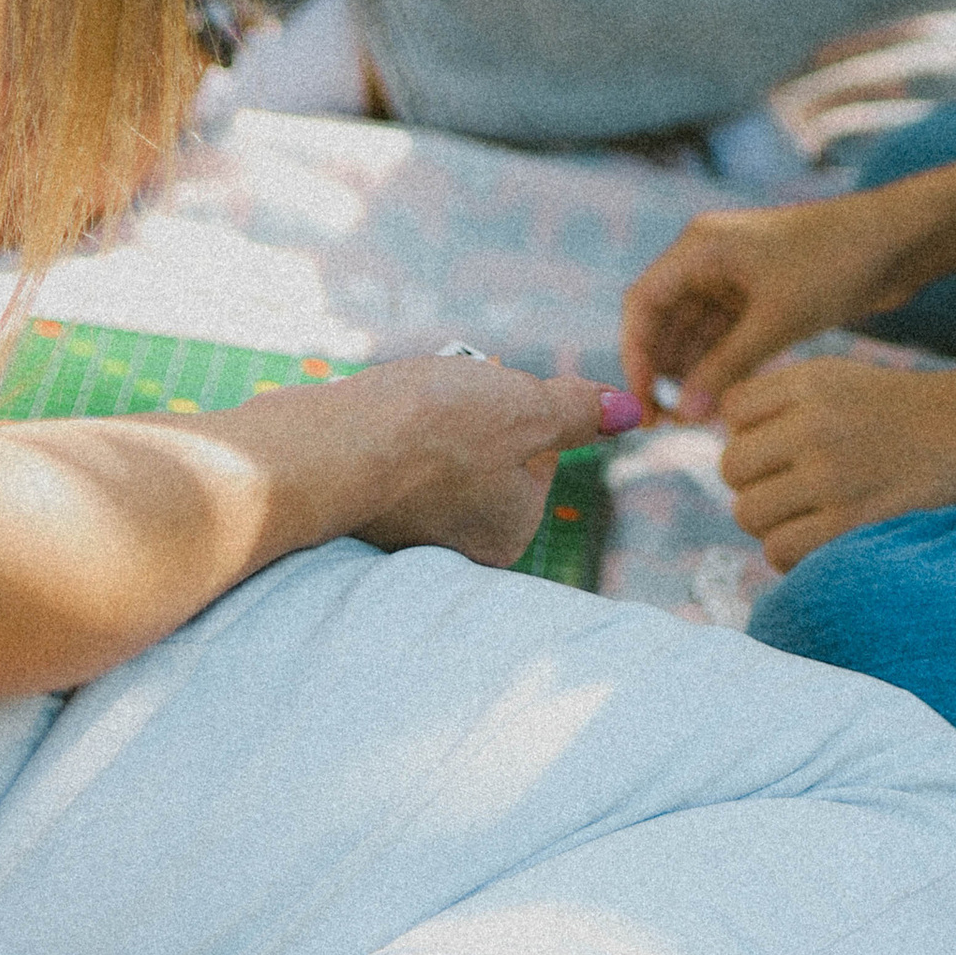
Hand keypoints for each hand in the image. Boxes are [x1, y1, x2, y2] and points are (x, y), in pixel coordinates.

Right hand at [326, 355, 616, 567]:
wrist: (325, 445)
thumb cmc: (436, 430)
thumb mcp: (527, 407)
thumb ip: (579, 410)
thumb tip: (630, 411)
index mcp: (508, 534)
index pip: (532, 448)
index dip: (511, 409)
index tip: (481, 407)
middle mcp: (459, 548)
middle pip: (483, 451)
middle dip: (466, 416)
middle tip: (438, 406)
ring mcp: (405, 535)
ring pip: (435, 452)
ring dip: (423, 421)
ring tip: (402, 412)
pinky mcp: (360, 514)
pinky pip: (389, 460)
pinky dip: (386, 436)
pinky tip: (373, 426)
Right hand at [620, 195, 913, 417]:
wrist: (897, 243)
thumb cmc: (834, 264)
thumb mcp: (775, 320)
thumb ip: (725, 367)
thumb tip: (684, 414)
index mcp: (701, 247)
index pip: (643, 304)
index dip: (636, 357)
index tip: (644, 404)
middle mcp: (710, 259)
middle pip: (664, 321)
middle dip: (665, 372)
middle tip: (674, 425)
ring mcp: (735, 277)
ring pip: (694, 334)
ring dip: (694, 374)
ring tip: (702, 420)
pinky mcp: (760, 296)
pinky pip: (724, 336)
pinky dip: (721, 366)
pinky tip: (726, 402)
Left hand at [714, 354, 955, 571]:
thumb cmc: (902, 414)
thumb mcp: (841, 380)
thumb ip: (779, 401)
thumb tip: (717, 440)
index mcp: (811, 380)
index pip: (733, 411)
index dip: (752, 432)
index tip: (784, 445)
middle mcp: (816, 423)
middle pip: (731, 467)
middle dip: (754, 482)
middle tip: (794, 487)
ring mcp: (832, 476)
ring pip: (749, 513)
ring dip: (771, 521)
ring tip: (808, 512)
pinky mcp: (849, 524)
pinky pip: (780, 551)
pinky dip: (792, 551)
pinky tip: (823, 535)